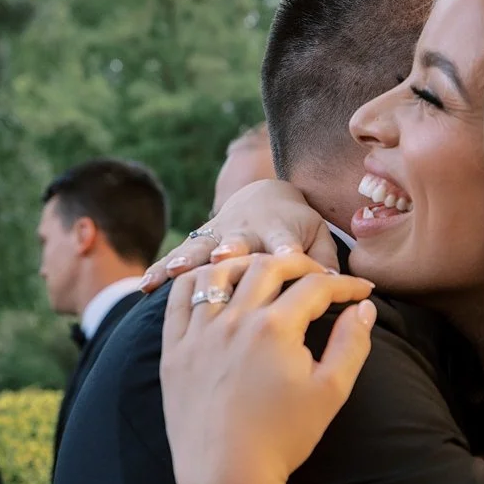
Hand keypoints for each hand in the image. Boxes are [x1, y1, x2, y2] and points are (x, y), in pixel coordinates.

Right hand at [141, 180, 338, 291]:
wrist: (263, 199)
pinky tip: (145, 285)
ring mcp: (219, 235)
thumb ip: (327, 259)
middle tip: (225, 257)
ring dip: (192, 258)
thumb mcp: (317, 236)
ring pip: (203, 247)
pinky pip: (178, 257)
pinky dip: (163, 270)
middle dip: (233, 248)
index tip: (284, 257)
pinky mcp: (199, 244)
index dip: (284, 248)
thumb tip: (338, 284)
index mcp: (280, 231)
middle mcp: (247, 231)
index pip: (283, 240)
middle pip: (239, 241)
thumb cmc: (299, 229)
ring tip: (178, 271)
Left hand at [161, 251, 375, 483]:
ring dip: (249, 262)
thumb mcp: (331, 392)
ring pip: (221, 272)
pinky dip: (198, 280)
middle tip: (320, 276)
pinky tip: (215, 285)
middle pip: (269, 266)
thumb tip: (365, 309)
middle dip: (301, 263)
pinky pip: (179, 299)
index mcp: (276, 328)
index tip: (362, 291)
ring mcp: (199, 333)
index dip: (345, 284)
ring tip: (267, 271)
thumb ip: (352, 344)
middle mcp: (234, 320)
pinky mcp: (174, 350)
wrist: (226, 476)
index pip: (316, 286)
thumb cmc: (283, 438)